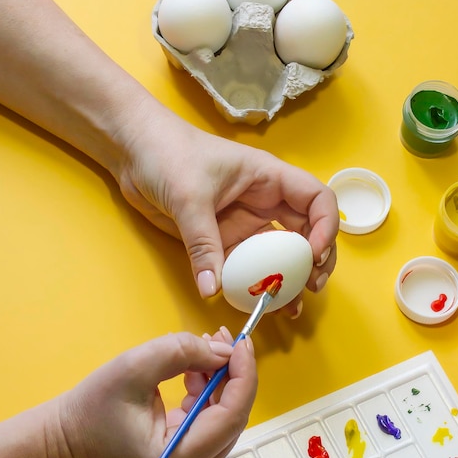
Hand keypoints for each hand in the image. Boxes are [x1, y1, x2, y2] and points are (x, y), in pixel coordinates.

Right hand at [47, 328, 256, 457]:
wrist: (63, 440)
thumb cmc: (92, 407)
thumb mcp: (134, 367)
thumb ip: (183, 352)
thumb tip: (225, 351)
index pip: (231, 416)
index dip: (243, 376)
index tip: (241, 342)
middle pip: (232, 419)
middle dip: (233, 374)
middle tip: (223, 338)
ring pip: (223, 420)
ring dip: (220, 382)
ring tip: (205, 348)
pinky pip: (209, 424)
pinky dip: (207, 394)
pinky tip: (195, 371)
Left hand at [115, 107, 338, 313]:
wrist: (132, 150)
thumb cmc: (167, 153)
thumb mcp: (189, 197)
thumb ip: (203, 243)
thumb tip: (213, 290)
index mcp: (268, 178)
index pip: (316, 200)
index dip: (325, 227)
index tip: (312, 256)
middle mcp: (264, 202)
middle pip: (306, 232)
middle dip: (315, 261)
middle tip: (312, 288)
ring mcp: (244, 224)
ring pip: (278, 255)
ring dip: (289, 280)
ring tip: (291, 306)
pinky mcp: (223, 241)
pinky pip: (246, 267)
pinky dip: (255, 286)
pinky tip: (258, 304)